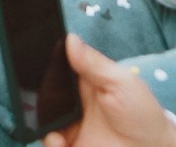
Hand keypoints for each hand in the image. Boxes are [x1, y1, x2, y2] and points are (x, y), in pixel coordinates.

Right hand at [43, 36, 175, 146]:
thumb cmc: (142, 114)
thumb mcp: (121, 83)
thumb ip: (94, 64)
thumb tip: (70, 38)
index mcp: (85, 82)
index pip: (58, 68)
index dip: (46, 64)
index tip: (34, 57)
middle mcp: (73, 103)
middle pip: (45, 94)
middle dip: (37, 94)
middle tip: (38, 96)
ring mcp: (70, 127)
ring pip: (43, 119)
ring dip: (42, 121)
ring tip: (54, 127)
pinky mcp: (70, 146)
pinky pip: (49, 142)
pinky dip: (49, 142)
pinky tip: (58, 141)